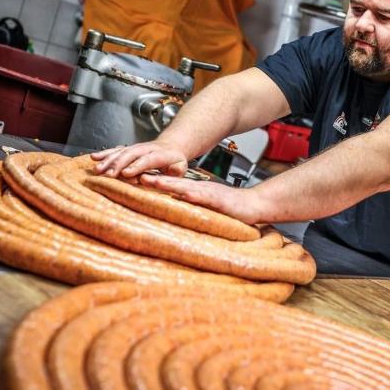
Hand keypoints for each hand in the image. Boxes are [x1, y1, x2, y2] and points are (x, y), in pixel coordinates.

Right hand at [91, 140, 187, 177]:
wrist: (172, 146)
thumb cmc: (176, 161)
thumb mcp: (181, 168)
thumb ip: (173, 174)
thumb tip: (161, 180)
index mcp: (161, 154)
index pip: (147, 160)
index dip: (136, 166)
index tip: (126, 174)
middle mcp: (146, 149)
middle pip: (130, 155)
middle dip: (117, 164)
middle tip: (108, 174)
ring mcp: (136, 148)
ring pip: (121, 152)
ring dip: (108, 160)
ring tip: (98, 170)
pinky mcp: (129, 149)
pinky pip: (115, 150)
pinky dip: (104, 154)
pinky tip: (94, 158)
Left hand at [139, 174, 264, 223]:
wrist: (255, 205)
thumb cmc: (232, 209)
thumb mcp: (207, 209)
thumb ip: (191, 209)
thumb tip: (172, 214)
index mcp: (195, 192)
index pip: (171, 186)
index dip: (153, 182)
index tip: (134, 180)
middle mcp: (200, 190)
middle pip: (173, 182)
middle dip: (154, 179)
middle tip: (135, 175)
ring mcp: (209, 193)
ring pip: (184, 186)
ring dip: (168, 183)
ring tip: (151, 180)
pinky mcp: (219, 200)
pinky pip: (204, 197)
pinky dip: (193, 194)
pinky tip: (183, 193)